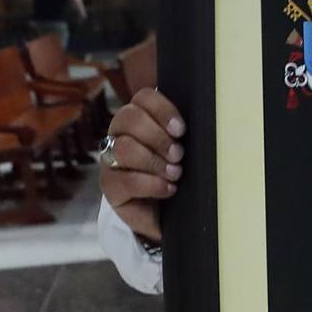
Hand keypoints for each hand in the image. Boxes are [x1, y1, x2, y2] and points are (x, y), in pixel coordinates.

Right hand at [101, 88, 183, 241]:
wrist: (168, 214)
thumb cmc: (177, 174)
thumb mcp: (183, 150)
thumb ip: (182, 133)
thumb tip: (202, 122)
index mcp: (139, 118)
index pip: (143, 98)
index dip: (162, 110)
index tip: (181, 130)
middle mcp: (120, 134)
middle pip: (128, 117)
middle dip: (158, 137)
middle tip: (178, 155)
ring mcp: (110, 160)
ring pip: (124, 147)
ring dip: (154, 161)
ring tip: (175, 174)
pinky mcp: (109, 186)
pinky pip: (125, 180)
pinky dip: (151, 184)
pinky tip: (168, 189)